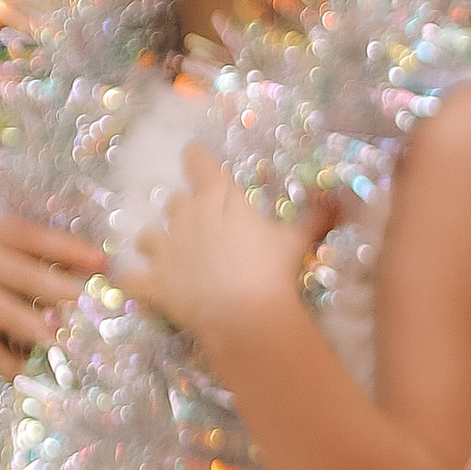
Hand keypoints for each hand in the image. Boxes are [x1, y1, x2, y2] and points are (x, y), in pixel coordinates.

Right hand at [0, 212, 106, 375]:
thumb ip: (28, 249)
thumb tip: (91, 263)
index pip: (31, 236)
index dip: (67, 248)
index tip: (102, 262)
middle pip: (23, 276)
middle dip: (60, 290)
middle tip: (92, 305)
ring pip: (6, 313)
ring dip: (37, 328)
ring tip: (63, 340)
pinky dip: (8, 362)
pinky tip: (30, 371)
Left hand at [122, 148, 333, 345]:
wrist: (246, 314)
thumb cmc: (271, 270)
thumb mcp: (297, 240)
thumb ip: (313, 217)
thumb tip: (340, 200)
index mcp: (217, 198)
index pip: (198, 163)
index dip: (195, 158)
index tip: (193, 155)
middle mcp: (184, 216)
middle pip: (173, 202)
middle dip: (182, 211)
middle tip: (199, 226)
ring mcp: (163, 250)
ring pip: (146, 236)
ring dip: (154, 242)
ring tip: (167, 254)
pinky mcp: (153, 282)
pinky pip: (130, 278)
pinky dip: (133, 280)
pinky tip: (136, 283)